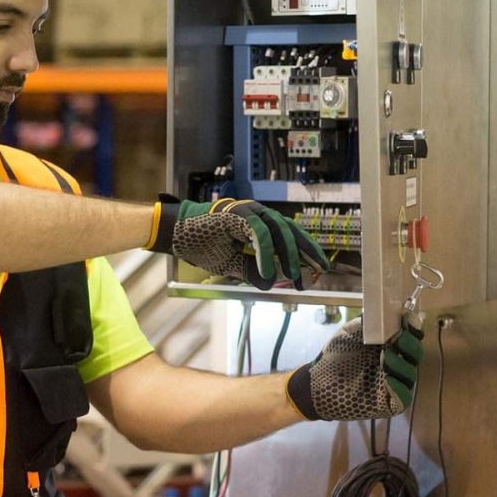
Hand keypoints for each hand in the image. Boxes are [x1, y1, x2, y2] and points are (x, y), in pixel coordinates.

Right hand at [144, 195, 329, 290]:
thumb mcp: (233, 265)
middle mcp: (256, 214)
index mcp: (258, 223)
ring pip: (278, 230)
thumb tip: (271, 284)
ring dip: (288, 254)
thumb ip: (252, 271)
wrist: (177, 235)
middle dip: (306, 251)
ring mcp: (247, 212)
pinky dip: (266, 253)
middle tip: (319, 270)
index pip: (289, 234)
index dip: (306, 250)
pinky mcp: (236, 215)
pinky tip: (268, 271)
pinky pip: (259, 233)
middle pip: (290, 230)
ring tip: (293, 276)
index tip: (319, 267)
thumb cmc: (203, 245)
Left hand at [285, 316, 423, 420]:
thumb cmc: (335, 357)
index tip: (408, 320)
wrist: (318, 382)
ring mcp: (395, 383)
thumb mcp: (349, 333)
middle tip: (399, 338)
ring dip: (401, 364)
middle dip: (410, 345)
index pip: (410, 336)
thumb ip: (367, 322)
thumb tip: (386, 309)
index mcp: (390, 345)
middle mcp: (397, 363)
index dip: (412, 328)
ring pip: (410, 374)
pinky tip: (389, 380)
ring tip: (385, 357)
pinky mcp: (390, 403)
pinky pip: (403, 396)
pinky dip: (398, 387)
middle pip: (414, 354)